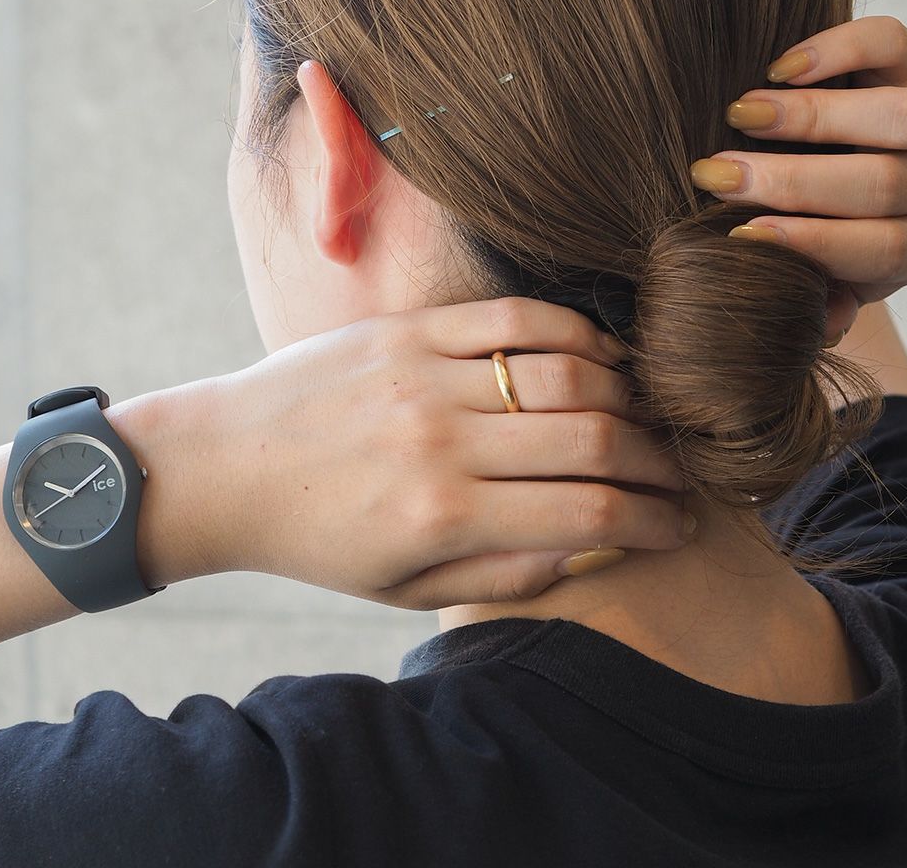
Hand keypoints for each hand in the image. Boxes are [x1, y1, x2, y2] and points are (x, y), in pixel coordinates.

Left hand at [170, 298, 692, 609]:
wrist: (228, 465)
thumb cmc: (320, 538)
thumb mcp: (406, 588)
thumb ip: (506, 571)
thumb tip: (594, 546)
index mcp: (442, 515)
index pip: (588, 512)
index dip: (651, 519)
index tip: (677, 523)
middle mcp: (441, 440)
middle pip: (594, 438)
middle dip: (656, 459)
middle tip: (675, 470)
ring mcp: (425, 374)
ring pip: (567, 370)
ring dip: (627, 392)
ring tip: (643, 413)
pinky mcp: (408, 328)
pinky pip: (514, 317)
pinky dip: (573, 331)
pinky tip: (598, 353)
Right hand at [690, 15, 906, 339]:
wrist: (837, 163)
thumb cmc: (813, 230)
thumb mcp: (818, 277)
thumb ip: (815, 300)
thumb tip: (816, 323)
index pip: (876, 247)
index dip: (808, 242)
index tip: (738, 234)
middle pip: (883, 185)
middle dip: (792, 181)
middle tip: (717, 175)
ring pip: (901, 118)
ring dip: (811, 117)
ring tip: (739, 115)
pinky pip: (890, 45)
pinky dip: (837, 50)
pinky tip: (777, 69)